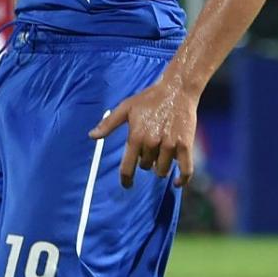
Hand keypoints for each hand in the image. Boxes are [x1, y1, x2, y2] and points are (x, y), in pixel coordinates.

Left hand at [89, 75, 197, 189]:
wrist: (176, 91)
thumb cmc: (148, 99)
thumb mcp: (125, 108)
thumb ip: (108, 124)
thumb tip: (91, 136)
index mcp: (136, 136)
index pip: (128, 166)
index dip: (126, 179)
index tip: (126, 185)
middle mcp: (152, 143)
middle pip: (146, 166)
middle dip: (145, 161)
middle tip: (149, 147)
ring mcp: (170, 145)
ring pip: (162, 170)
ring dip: (160, 167)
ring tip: (161, 153)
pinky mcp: (186, 146)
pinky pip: (186, 170)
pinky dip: (182, 180)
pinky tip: (176, 182)